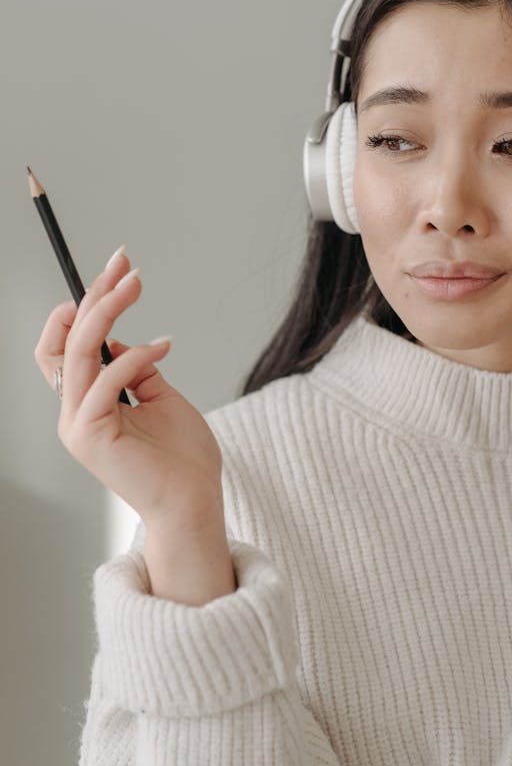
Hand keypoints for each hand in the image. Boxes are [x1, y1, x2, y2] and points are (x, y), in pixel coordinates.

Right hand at [34, 249, 235, 602]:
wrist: (194, 502)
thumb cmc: (182, 458)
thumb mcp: (161, 398)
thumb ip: (138, 370)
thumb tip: (122, 339)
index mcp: (86, 404)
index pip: (62, 346)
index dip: (82, 306)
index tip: (115, 272)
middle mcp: (74, 412)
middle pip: (66, 340)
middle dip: (95, 294)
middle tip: (124, 263)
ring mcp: (78, 425)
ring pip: (78, 352)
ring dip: (106, 309)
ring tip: (136, 283)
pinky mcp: (90, 437)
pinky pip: (104, 381)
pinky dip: (134, 355)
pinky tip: (164, 345)